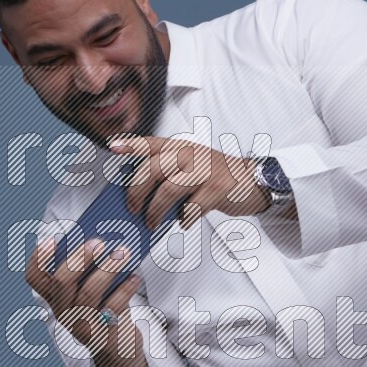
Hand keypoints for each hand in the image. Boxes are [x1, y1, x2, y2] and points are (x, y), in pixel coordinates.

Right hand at [26, 235, 142, 357]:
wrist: (118, 347)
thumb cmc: (106, 307)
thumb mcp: (94, 287)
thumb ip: (93, 268)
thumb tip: (106, 241)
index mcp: (55, 296)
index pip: (34, 277)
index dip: (38, 258)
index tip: (52, 240)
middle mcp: (62, 311)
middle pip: (61, 282)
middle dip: (80, 258)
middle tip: (99, 243)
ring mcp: (79, 326)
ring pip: (88, 293)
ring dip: (107, 269)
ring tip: (124, 253)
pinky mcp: (100, 336)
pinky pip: (112, 308)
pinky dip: (125, 290)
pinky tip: (135, 277)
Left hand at [109, 135, 269, 231]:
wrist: (253, 180)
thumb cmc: (216, 177)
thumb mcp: (191, 167)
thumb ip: (168, 174)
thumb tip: (140, 198)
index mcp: (181, 147)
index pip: (151, 143)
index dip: (131, 145)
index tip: (112, 148)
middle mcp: (191, 154)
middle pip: (153, 169)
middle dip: (137, 192)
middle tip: (133, 209)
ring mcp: (205, 170)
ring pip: (168, 190)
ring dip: (155, 211)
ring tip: (152, 222)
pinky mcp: (218, 188)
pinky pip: (192, 207)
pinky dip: (183, 219)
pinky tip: (183, 222)